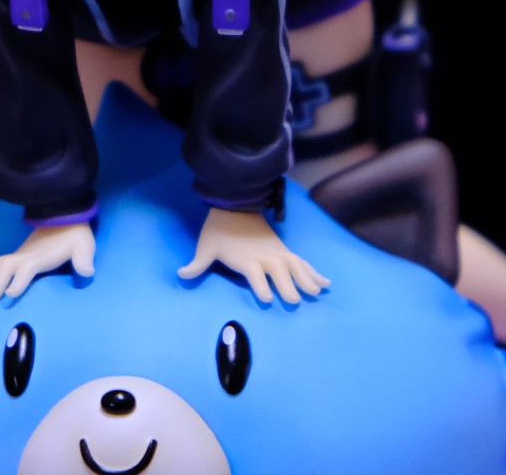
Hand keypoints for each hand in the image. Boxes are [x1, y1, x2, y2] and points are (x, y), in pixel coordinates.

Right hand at [0, 223, 95, 302]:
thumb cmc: (76, 236)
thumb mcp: (84, 245)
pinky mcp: (16, 258)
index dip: (19, 280)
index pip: (27, 266)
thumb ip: (84, 259)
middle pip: (5, 267)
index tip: (11, 294)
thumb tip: (87, 272)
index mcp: (42, 255)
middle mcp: (26, 255)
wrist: (66, 217)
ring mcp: (18, 255)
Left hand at [178, 207, 329, 304]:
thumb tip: (180, 275)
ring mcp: (277, 252)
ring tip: (316, 293)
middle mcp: (264, 255)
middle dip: (286, 285)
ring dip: (306, 279)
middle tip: (294, 301)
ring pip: (295, 266)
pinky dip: (314, 272)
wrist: (234, 205)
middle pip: (278, 270)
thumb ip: (197, 264)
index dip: (259, 285)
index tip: (266, 299)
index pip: (253, 272)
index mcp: (245, 257)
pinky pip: (302, 262)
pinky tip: (325, 282)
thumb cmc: (218, 230)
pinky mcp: (284, 251)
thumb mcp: (205, 246)